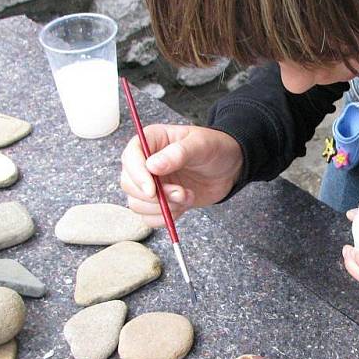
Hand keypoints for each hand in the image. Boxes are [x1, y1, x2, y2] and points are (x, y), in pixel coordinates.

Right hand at [120, 124, 243, 226]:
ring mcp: (152, 184)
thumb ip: (177, 154)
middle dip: (154, 196)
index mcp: (151, 141)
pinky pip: (149, 217)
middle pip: (128, 184)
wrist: (230, 167)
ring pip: (137, 204)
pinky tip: (183, 205)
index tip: (152, 190)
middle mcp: (146, 163)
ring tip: (187, 196)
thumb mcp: (200, 145)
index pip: (130, 158)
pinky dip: (165, 218)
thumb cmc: (215, 148)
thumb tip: (152, 166)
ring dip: (163, 207)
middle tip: (179, 193)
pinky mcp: (160, 201)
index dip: (137, 176)